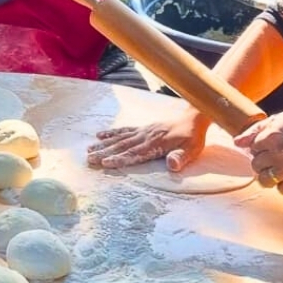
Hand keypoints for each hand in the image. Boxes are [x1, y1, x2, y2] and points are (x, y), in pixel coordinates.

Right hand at [86, 115, 207, 170]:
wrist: (194, 116)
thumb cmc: (193, 136)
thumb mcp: (192, 149)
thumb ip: (181, 157)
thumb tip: (171, 165)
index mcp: (156, 144)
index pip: (135, 153)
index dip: (120, 159)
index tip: (106, 163)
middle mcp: (146, 136)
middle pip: (122, 146)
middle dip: (105, 153)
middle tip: (89, 159)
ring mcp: (143, 131)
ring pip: (119, 138)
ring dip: (104, 144)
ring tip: (88, 150)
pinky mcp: (143, 128)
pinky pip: (124, 130)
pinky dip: (111, 133)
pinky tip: (100, 135)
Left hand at [235, 112, 282, 195]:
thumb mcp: (281, 120)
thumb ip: (256, 130)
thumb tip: (236, 142)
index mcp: (272, 135)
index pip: (252, 148)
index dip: (261, 148)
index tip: (274, 146)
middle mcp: (279, 153)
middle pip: (255, 165)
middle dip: (264, 163)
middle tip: (279, 158)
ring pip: (264, 181)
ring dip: (270, 177)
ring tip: (282, 169)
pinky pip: (282, 191)